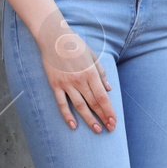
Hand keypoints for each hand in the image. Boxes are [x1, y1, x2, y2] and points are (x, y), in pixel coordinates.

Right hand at [37, 17, 115, 133]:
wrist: (53, 38)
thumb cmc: (75, 45)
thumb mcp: (93, 56)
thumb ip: (101, 73)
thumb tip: (109, 89)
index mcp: (90, 72)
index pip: (102, 97)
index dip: (109, 111)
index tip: (113, 121)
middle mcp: (79, 80)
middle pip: (93, 103)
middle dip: (102, 117)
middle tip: (109, 129)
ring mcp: (66, 83)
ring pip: (79, 106)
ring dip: (89, 119)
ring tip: (96, 130)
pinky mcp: (55, 85)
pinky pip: (62, 103)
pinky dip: (67, 115)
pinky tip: (73, 125)